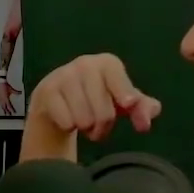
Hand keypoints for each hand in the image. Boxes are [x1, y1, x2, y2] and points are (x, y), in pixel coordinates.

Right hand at [26, 53, 161, 148]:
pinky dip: (69, 126)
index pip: (116, 77)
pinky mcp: (46, 91)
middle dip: (104, 126)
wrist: (55, 99)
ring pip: (83, 118)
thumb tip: (147, 118)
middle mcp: (84, 64)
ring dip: (87, 129)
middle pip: (103, 110)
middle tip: (100, 128)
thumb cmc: (96, 98)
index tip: (128, 104)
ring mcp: (63, 77)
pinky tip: (67, 120)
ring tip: (85, 124)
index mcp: (107, 63)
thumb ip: (142, 108)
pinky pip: (65, 121)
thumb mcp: (122, 102)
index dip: (123, 91)